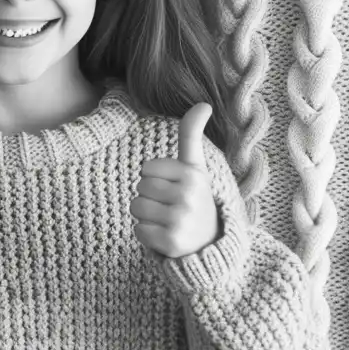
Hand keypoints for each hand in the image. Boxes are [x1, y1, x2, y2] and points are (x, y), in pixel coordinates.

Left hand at [131, 103, 220, 259]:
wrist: (212, 246)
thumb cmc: (197, 200)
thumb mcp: (196, 168)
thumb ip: (192, 136)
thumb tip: (204, 103)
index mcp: (193, 175)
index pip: (146, 169)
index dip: (155, 179)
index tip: (175, 189)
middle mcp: (189, 196)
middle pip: (140, 188)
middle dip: (151, 198)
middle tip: (173, 209)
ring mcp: (180, 220)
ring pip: (137, 208)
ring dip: (147, 217)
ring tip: (169, 222)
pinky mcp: (171, 241)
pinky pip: (139, 231)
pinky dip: (149, 236)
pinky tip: (167, 236)